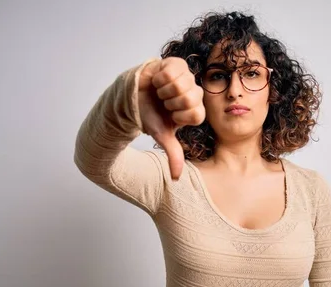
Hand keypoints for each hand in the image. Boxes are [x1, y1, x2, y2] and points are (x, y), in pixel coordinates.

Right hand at [138, 57, 204, 179]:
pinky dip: (160, 77)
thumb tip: (176, 178)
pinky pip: (172, 71)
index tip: (170, 115)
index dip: (180, 116)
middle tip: (163, 103)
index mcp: (195, 110)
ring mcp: (187, 77)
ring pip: (182, 84)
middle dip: (171, 103)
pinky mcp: (176, 64)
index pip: (198, 114)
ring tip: (160, 92)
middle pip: (191, 98)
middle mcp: (194, 93)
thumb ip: (173, 154)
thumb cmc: (149, 116)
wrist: (132, 98)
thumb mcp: (162, 136)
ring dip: (165, 90)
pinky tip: (157, 81)